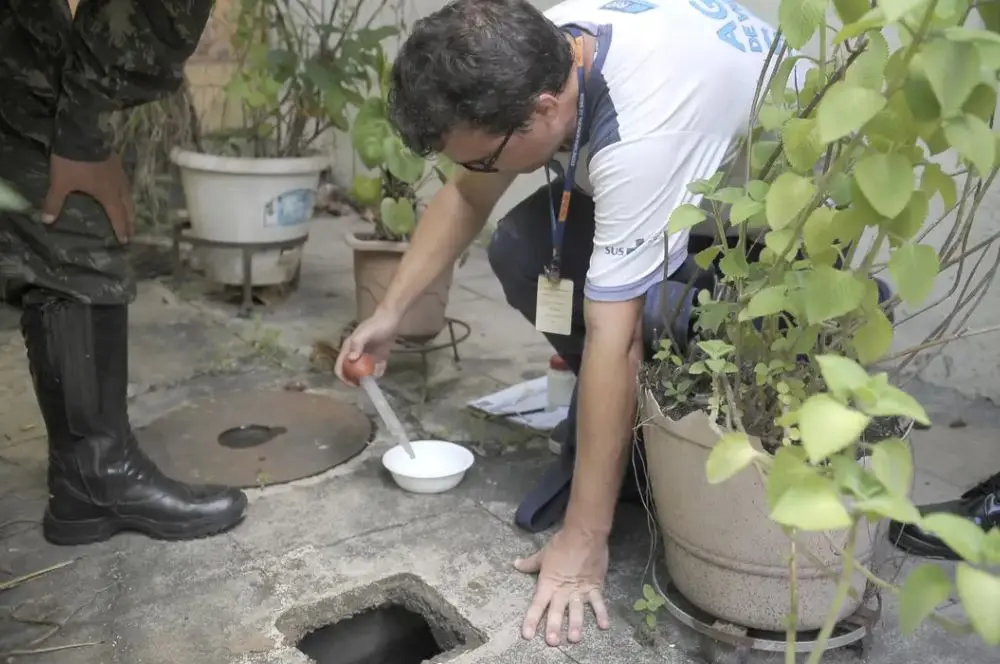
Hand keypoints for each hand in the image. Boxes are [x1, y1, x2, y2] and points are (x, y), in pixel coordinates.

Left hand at [42, 153, 134, 242]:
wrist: (83, 134)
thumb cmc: (74, 162)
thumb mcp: (61, 182)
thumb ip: (54, 201)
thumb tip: (47, 221)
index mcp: (107, 194)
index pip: (117, 216)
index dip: (121, 229)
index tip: (125, 241)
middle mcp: (117, 186)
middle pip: (128, 207)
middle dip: (130, 220)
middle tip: (132, 231)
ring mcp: (120, 173)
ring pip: (129, 193)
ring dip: (130, 205)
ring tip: (130, 212)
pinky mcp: (117, 161)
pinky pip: (125, 181)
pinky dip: (126, 190)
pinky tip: (122, 188)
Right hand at [334, 307, 401, 384]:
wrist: (392, 318)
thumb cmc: (377, 325)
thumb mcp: (365, 333)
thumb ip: (357, 344)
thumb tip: (351, 359)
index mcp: (349, 348)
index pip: (340, 366)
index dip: (344, 377)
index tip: (353, 384)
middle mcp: (356, 353)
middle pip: (351, 371)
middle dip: (356, 379)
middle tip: (365, 383)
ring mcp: (367, 355)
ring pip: (364, 371)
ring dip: (368, 376)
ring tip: (375, 375)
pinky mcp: (378, 356)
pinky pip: (376, 368)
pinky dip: (378, 372)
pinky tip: (381, 369)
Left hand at [515, 526, 610, 645]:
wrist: (584, 534)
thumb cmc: (561, 544)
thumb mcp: (543, 554)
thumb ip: (530, 563)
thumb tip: (516, 564)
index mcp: (548, 583)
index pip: (537, 605)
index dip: (531, 620)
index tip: (527, 635)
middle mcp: (562, 591)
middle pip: (556, 612)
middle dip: (554, 627)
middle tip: (552, 642)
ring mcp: (579, 590)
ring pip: (577, 611)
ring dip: (576, 625)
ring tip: (574, 638)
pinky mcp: (594, 587)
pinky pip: (598, 603)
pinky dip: (602, 614)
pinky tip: (604, 626)